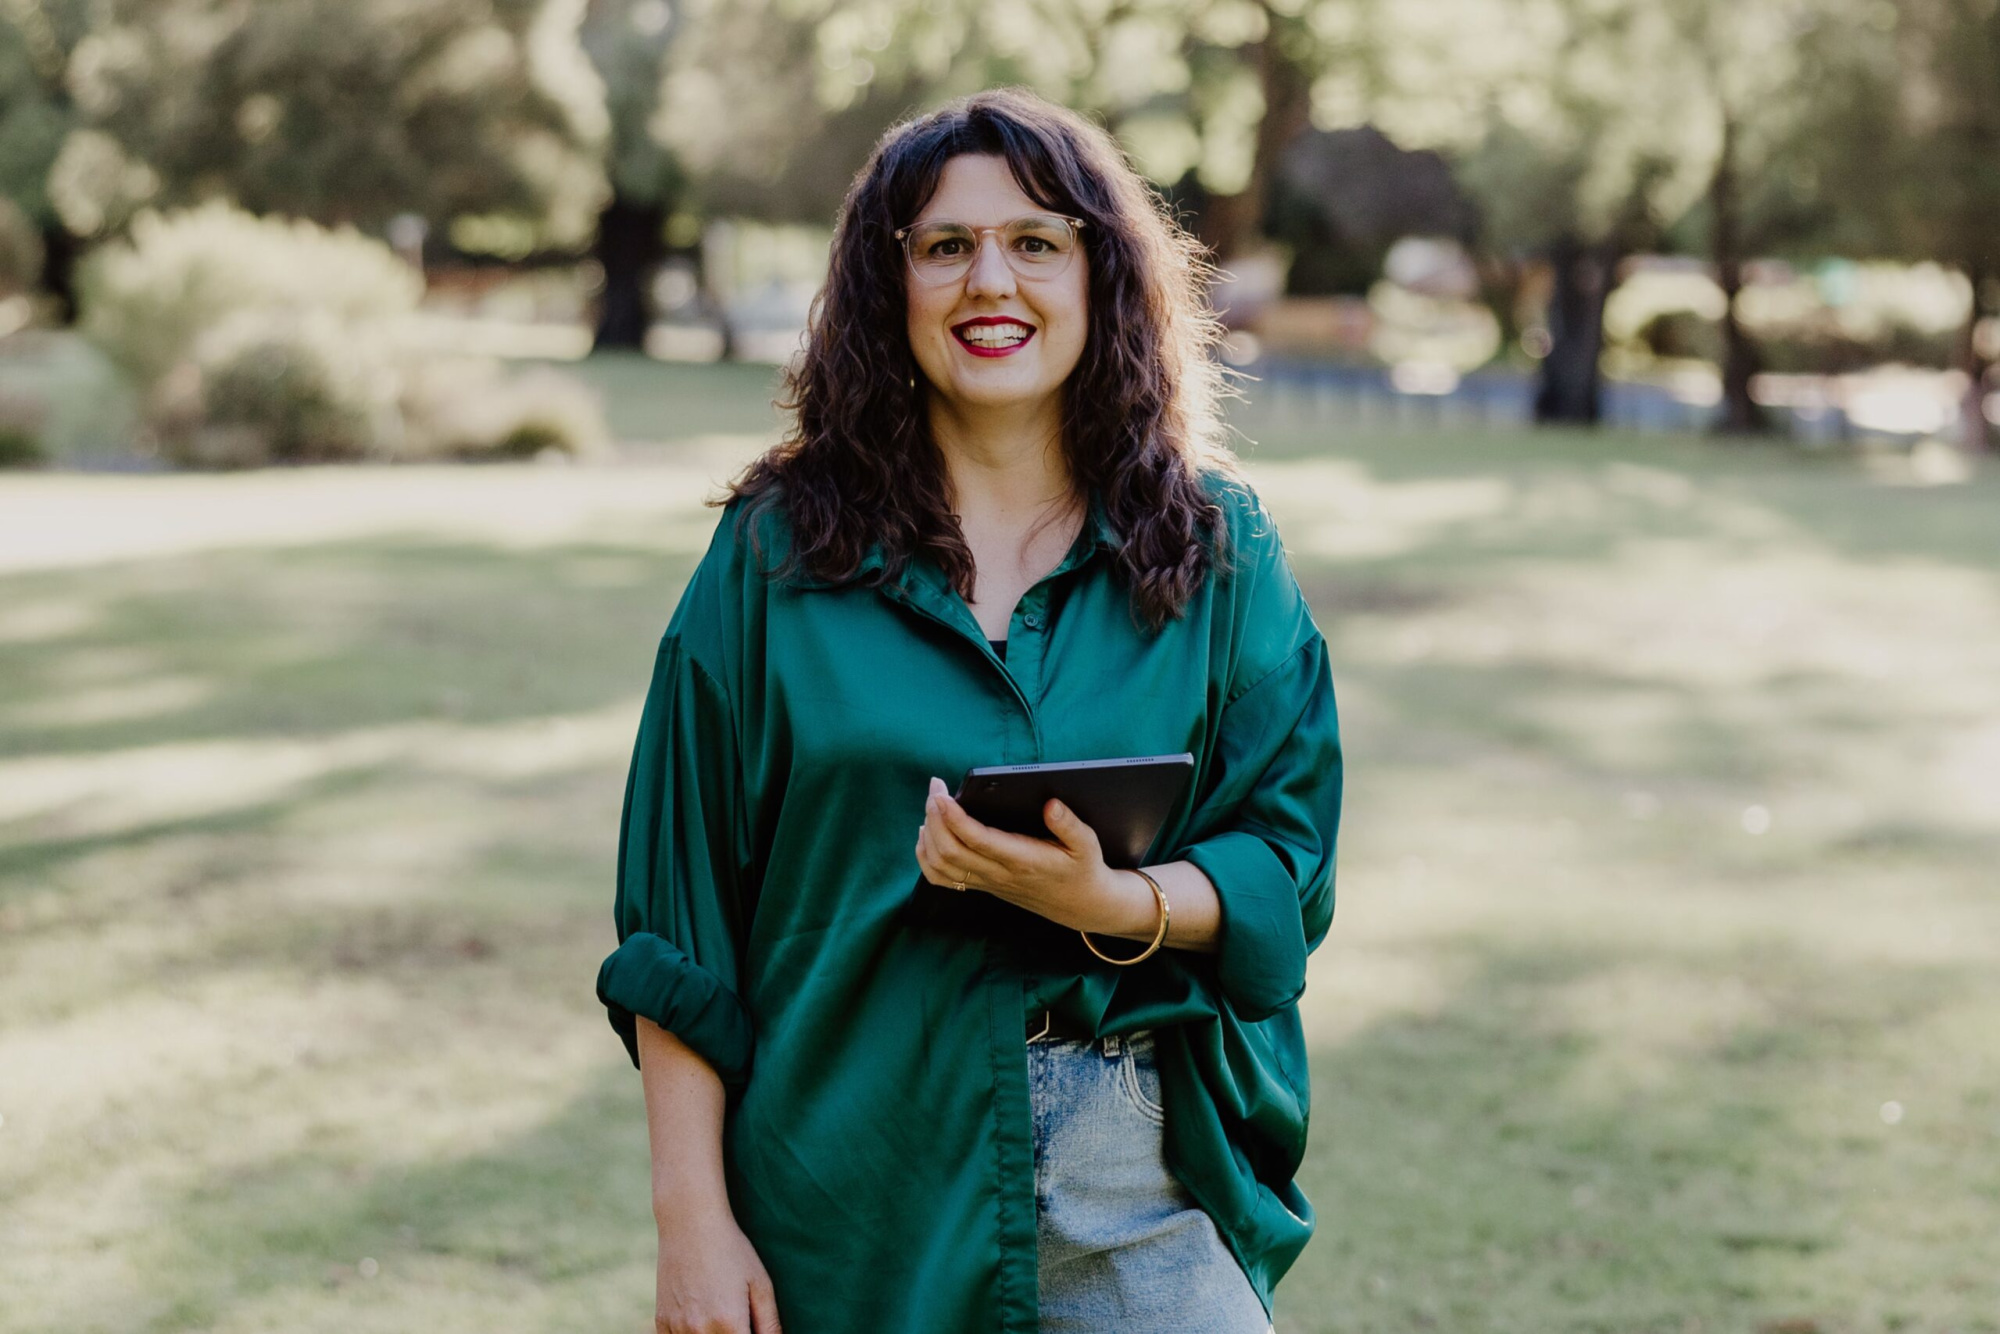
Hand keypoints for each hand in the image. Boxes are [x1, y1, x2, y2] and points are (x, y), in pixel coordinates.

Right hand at [654, 1207, 782, 1333]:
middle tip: (739, 1318)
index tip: (750, 1327)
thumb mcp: (760, 1283)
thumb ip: (770, 1323)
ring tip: (719, 1312)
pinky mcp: (662, 1322)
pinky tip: (700, 1318)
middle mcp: (700, 1330)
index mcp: (729, 1323)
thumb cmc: (731, 1250)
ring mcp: (677, 1327)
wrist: (690, 1223)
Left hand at [913, 776, 1146, 935]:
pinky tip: (928, 833)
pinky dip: (926, 856)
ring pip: (941, 866)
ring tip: (931, 804)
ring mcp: (987, 882)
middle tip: (935, 787)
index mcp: (1022, 860)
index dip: (954, 818)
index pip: (977, 840)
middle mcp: (999, 874)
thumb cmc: (1082, 869)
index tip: (942, 795)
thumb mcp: (1087, 845)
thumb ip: (1069, 825)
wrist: (1080, 905)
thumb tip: (1051, 804)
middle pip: (950, 850)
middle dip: (935, 816)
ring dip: (929, 834)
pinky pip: (942, 878)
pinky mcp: (982, 885)